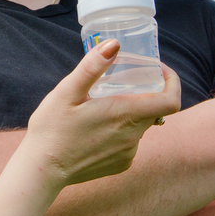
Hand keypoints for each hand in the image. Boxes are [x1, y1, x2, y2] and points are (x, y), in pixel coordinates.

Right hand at [24, 40, 181, 186]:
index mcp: (125, 114)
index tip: (157, 70)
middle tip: (121, 80)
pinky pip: (131, 141)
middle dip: (145, 92)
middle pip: (155, 109)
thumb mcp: (66, 92)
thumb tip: (114, 44)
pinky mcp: (121, 164)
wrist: (42, 170)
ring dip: (131, 112)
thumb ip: (92, 67)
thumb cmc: (52, 128)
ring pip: (142, 124)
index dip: (172, 83)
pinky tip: (98, 128)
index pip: (170, 101)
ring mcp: (128, 153)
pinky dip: (122, 130)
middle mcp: (133, 136)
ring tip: (103, 105)